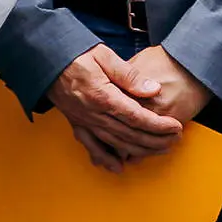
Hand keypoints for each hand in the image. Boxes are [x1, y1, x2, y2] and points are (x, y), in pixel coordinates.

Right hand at [47, 45, 185, 167]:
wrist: (46, 60)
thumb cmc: (76, 55)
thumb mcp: (104, 56)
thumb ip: (129, 75)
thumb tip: (153, 89)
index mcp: (103, 96)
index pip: (137, 117)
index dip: (159, 125)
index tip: (176, 127)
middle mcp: (94, 114)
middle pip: (130, 134)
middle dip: (156, 140)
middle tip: (175, 140)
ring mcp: (85, 121)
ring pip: (116, 143)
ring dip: (140, 151)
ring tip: (160, 151)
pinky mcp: (77, 124)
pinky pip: (92, 147)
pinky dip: (105, 159)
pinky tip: (118, 166)